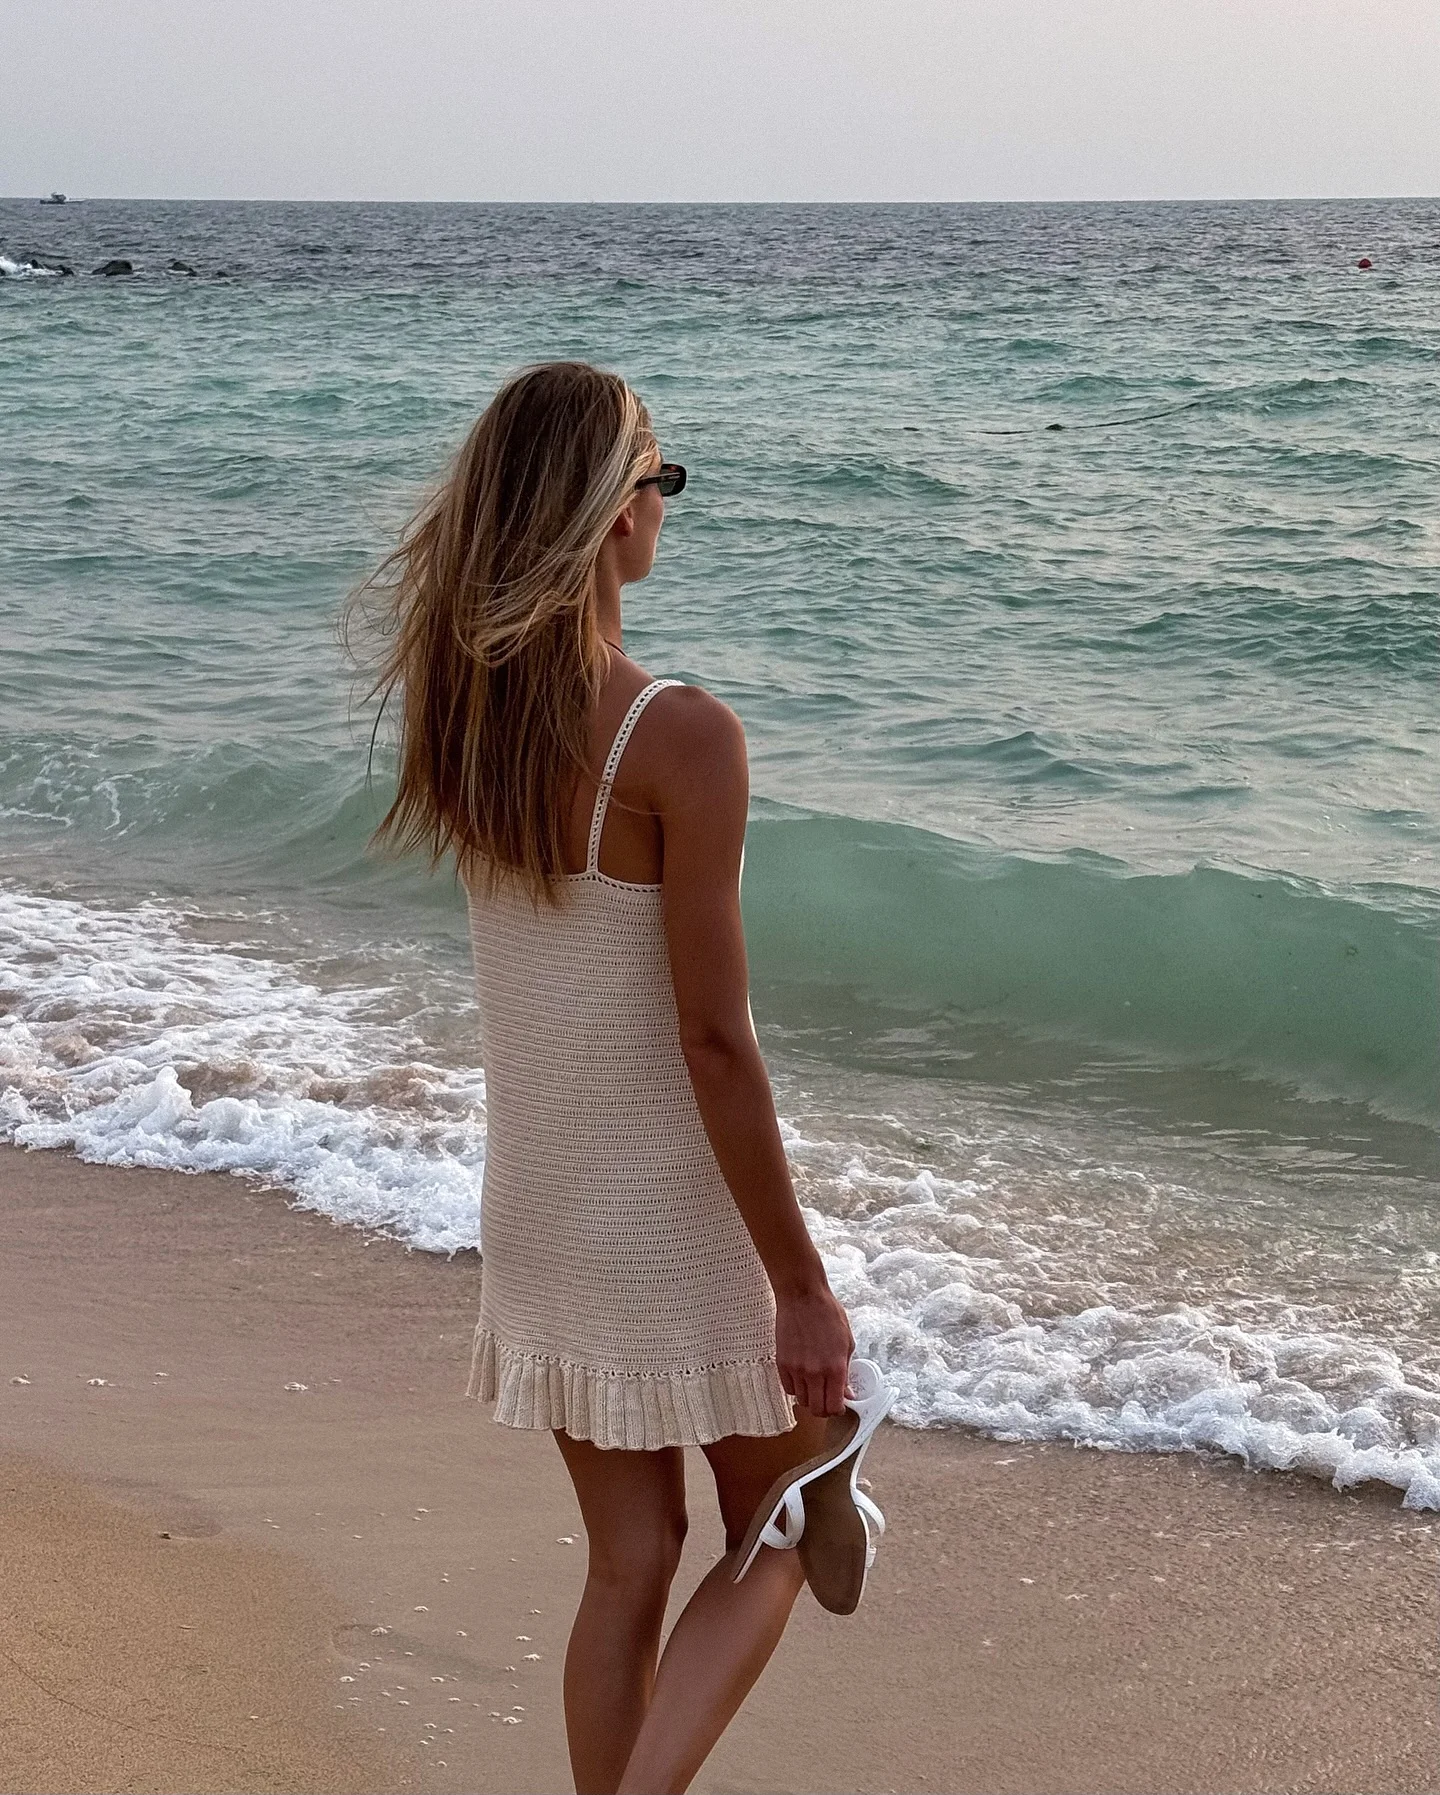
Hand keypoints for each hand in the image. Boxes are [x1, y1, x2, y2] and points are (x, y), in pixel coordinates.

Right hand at [774, 1282, 854, 1417]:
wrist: (802, 1297)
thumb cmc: (828, 1314)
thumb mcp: (847, 1342)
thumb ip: (846, 1370)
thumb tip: (846, 1392)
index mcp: (835, 1368)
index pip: (834, 1406)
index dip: (837, 1410)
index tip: (839, 1405)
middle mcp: (814, 1373)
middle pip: (817, 1409)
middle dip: (824, 1409)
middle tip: (827, 1399)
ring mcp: (796, 1369)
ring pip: (802, 1401)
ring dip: (809, 1397)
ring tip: (814, 1385)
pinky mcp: (782, 1363)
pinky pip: (788, 1388)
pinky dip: (796, 1388)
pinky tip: (802, 1376)